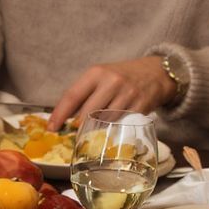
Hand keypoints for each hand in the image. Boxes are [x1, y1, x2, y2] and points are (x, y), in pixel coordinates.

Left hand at [48, 57, 174, 130]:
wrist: (156, 72)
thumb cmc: (121, 77)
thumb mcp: (101, 77)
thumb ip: (84, 94)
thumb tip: (62, 119)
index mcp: (97, 73)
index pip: (72, 96)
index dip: (59, 115)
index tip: (51, 128)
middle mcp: (112, 82)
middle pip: (87, 112)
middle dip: (77, 127)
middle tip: (71, 136)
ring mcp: (127, 94)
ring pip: (103, 121)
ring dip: (94, 130)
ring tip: (90, 133)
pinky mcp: (140, 107)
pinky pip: (120, 125)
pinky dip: (112, 131)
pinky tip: (109, 132)